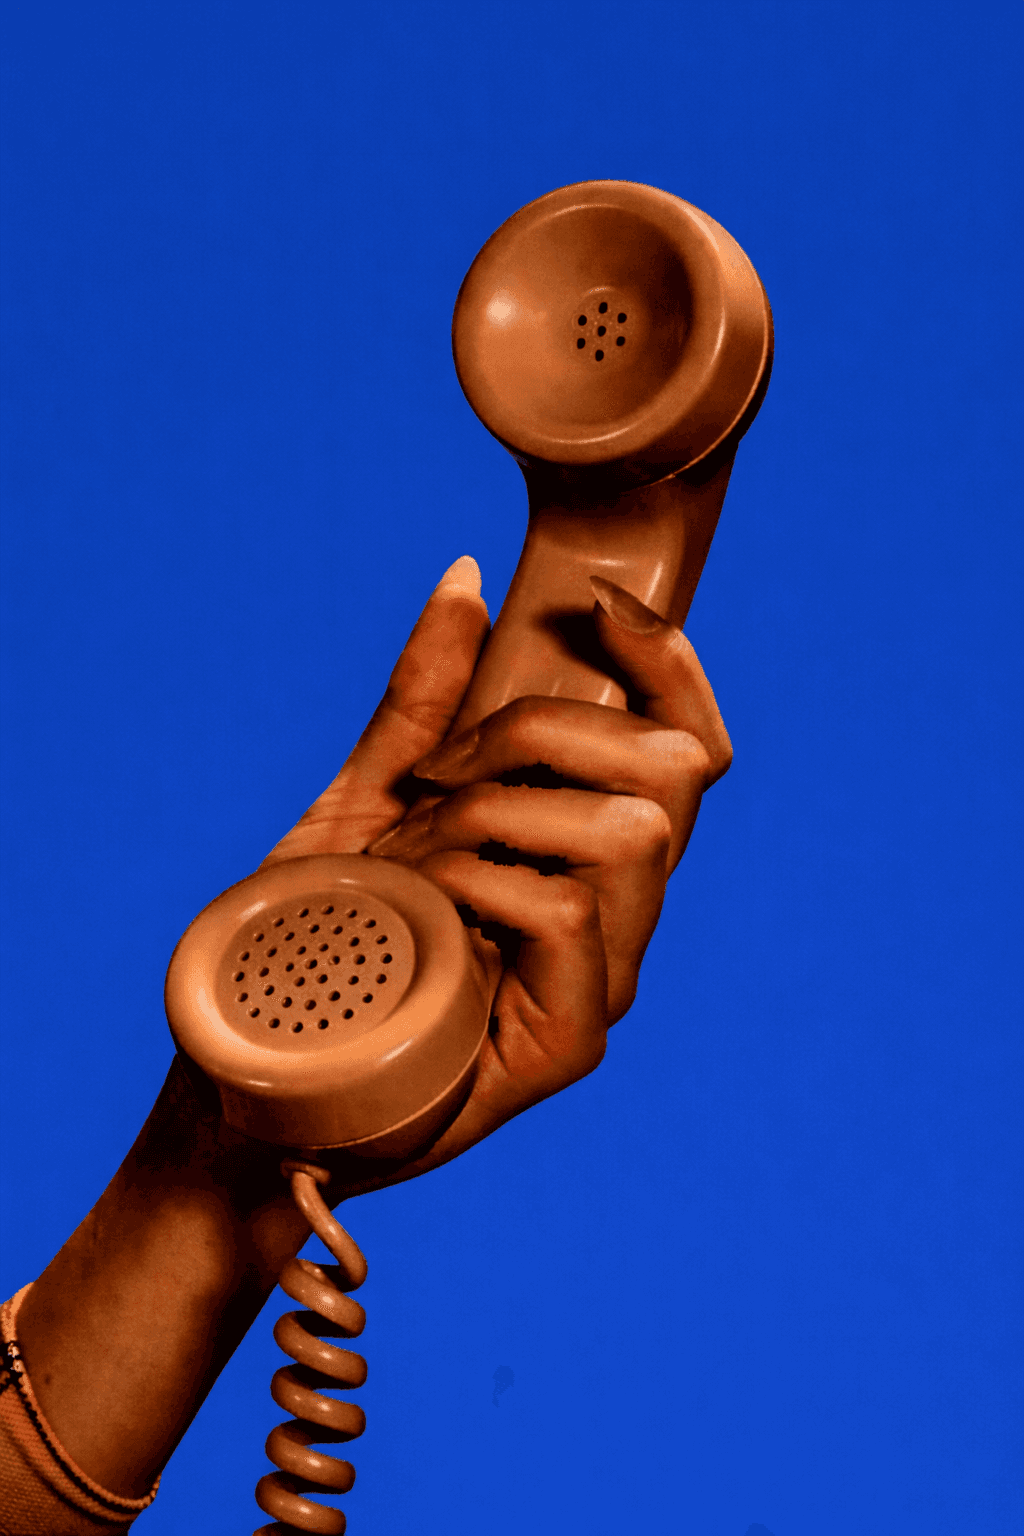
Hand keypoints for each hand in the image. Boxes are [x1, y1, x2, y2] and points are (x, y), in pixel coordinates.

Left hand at [260, 557, 731, 1199]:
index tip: (597, 603)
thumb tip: (463, 581)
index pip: (687, 746)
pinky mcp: (571, 1041)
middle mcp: (620, 910)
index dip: (670, 664)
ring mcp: (604, 979)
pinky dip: (479, 876)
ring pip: (630, 834)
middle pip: (675, 772)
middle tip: (442, 768)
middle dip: (546, 729)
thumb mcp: (366, 802)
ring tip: (411, 849)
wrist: (262, 1084)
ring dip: (497, 810)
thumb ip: (421, 704)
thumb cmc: (324, 944)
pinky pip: (564, 914)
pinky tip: (419, 902)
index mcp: (591, 849)